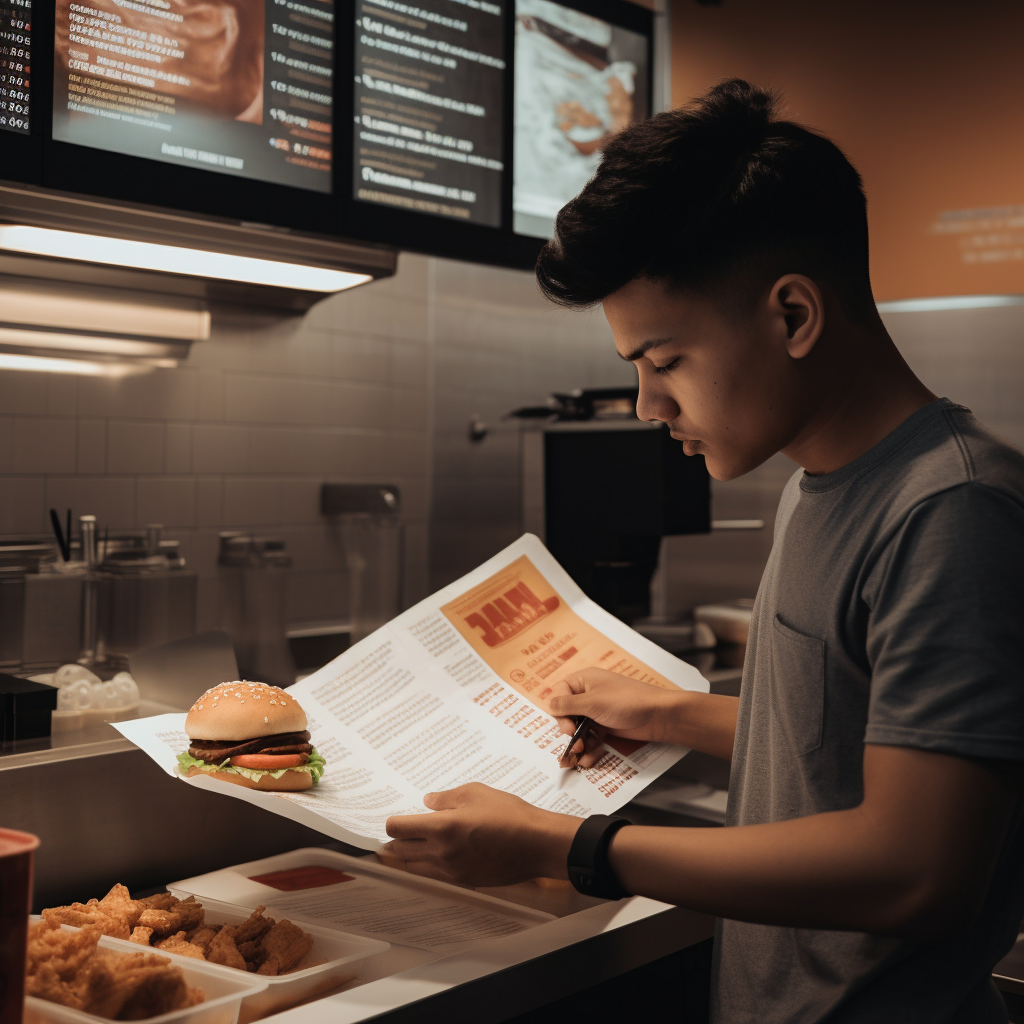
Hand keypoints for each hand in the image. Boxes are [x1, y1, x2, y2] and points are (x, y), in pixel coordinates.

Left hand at [383, 783, 580, 885]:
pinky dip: (429, 866)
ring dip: (410, 856)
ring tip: (413, 844)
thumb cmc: (509, 813)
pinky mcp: (464, 881)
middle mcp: (441, 854)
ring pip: (415, 868)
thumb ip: (446, 798)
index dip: (391, 822)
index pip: (398, 830)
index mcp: (442, 828)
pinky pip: (435, 876)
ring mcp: (452, 871)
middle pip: (401, 852)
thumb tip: (428, 803)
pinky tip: (437, 854)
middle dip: (396, 841)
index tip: (394, 817)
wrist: (536, 844)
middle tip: (398, 832)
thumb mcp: (475, 793)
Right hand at [549, 669, 682, 767]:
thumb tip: (549, 705)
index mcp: (584, 681)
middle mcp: (588, 694)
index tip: (568, 727)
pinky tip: (589, 759)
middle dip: (569, 732)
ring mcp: (597, 711)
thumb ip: (568, 705)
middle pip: (567, 714)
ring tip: (581, 755)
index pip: (559, 694)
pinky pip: (590, 737)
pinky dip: (589, 748)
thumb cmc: (626, 701)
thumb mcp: (593, 702)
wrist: (657, 716)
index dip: (559, 712)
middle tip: (575, 744)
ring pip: (578, 729)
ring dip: (578, 743)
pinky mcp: (606, 726)